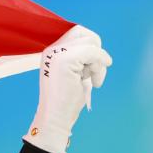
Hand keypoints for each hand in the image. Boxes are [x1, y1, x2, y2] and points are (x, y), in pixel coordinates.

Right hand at [23, 25, 112, 152]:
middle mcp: (52, 49)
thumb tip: (100, 50)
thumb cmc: (67, 102)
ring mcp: (57, 53)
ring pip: (91, 43)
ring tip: (92, 81)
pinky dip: (100, 65)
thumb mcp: (77, 74)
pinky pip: (93, 52)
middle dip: (97, 54)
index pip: (79, 33)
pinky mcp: (64, 59)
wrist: (56, 119)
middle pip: (87, 35)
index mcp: (53, 52)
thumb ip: (84, 60)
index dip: (92, 49)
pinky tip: (96, 82)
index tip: (92, 69)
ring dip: (98, 63)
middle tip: (93, 75)